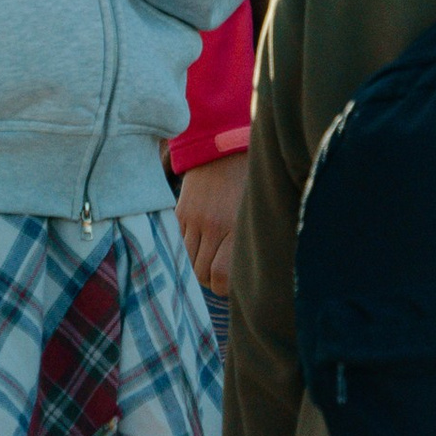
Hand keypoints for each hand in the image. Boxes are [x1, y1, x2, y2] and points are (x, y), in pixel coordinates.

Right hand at [177, 152, 247, 294]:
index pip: (221, 278)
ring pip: (186, 262)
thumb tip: (240, 277)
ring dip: (196, 264)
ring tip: (209, 253)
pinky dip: (187, 247)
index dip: (223, 287)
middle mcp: (214, 226)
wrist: (225, 148)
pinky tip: (200, 237)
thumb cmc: (249, 184)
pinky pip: (179, 244)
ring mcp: (194, 219)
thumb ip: (247, 244)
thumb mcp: (256, 213)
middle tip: (219, 268)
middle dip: (209, 277)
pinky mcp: (180, 212)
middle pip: (201, 274)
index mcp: (237, 228)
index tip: (229, 281)